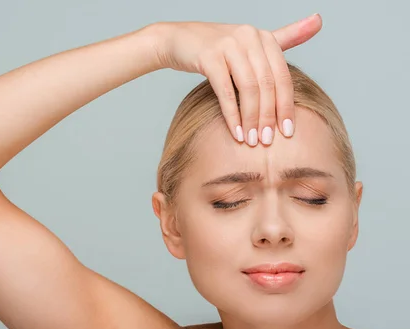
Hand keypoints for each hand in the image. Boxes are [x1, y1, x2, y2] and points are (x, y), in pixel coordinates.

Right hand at [151, 15, 322, 145]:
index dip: (286, 106)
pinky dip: (232, 115)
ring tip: (251, 140)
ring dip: (252, 119)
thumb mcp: (251, 42)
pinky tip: (236, 132)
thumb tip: (320, 20)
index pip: (282, 77)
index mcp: (263, 36)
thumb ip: (285, 36)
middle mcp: (249, 36)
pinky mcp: (208, 56)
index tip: (288, 132)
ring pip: (248, 89)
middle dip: (269, 116)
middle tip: (267, 141)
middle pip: (267, 84)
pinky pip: (225, 91)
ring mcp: (228, 45)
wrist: (175, 40)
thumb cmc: (215, 47)